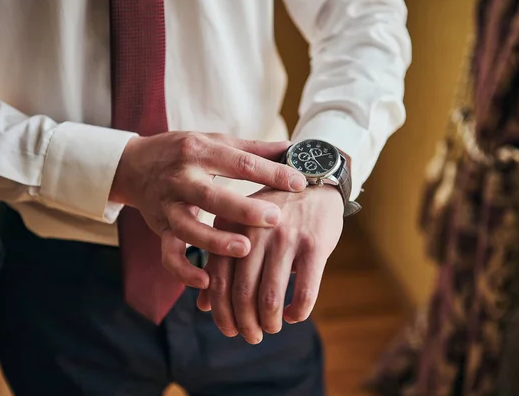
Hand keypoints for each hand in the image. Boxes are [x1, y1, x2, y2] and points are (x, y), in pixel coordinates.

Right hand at [109, 132, 306, 287]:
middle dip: (243, 209)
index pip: (239, 162)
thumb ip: (253, 149)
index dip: (270, 172)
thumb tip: (293, 149)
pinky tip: (207, 281)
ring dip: (215, 242)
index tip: (299, 183)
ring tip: (245, 249)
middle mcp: (181, 179)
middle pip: (211, 195)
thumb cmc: (183, 152)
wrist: (135, 164)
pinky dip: (185, 270)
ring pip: (189, 228)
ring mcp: (168, 206)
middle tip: (276, 218)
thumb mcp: (215, 141)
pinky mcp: (160, 228)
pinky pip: (169, 254)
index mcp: (201, 152)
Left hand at [197, 185, 343, 343]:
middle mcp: (254, 232)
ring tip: (272, 327)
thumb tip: (204, 306)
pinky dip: (298, 311)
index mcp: (230, 227)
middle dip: (245, 324)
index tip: (230, 330)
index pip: (218, 281)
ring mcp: (285, 237)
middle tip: (252, 336)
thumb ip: (221, 264)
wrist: (314, 181)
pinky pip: (305, 290)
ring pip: (270, 296)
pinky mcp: (314, 244)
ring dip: (269, 322)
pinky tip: (294, 315)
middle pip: (242, 293)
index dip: (222, 313)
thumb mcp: (241, 230)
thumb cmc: (273, 213)